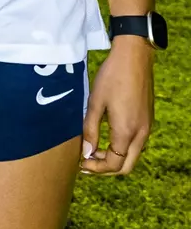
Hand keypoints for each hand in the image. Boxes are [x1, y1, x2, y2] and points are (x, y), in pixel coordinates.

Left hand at [81, 37, 154, 175]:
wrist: (134, 59)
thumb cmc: (111, 78)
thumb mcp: (95, 103)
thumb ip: (91, 130)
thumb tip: (87, 152)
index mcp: (126, 131)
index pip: (115, 164)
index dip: (97, 169)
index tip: (81, 164)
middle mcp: (140, 134)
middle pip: (126, 166)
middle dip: (106, 169)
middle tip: (87, 163)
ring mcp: (146, 127)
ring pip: (132, 155)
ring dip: (114, 159)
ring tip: (93, 151)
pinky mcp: (147, 120)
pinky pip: (136, 144)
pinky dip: (122, 148)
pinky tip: (106, 139)